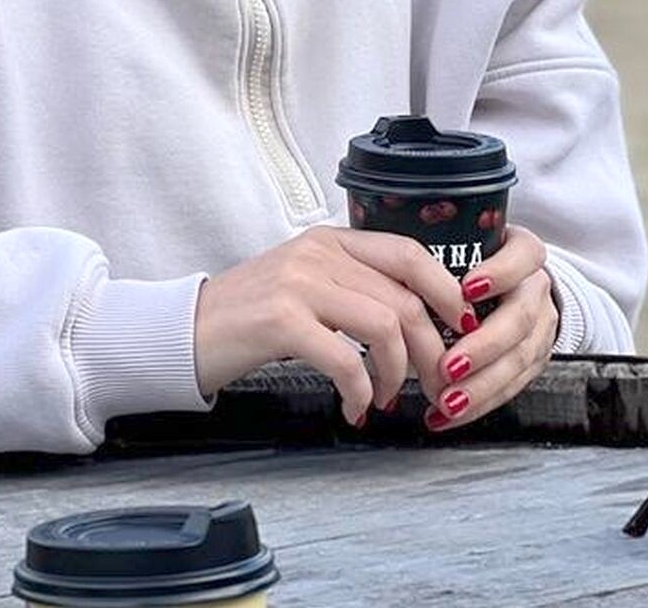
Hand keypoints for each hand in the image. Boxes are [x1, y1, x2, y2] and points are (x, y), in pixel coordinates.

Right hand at [193, 225, 472, 425]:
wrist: (186, 330)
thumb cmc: (250, 316)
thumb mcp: (306, 285)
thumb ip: (353, 288)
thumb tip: (417, 321)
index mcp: (329, 240)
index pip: (408, 251)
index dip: (446, 292)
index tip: (461, 330)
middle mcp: (317, 253)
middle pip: (406, 297)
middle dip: (432, 350)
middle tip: (435, 386)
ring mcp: (298, 283)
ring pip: (385, 325)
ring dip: (397, 374)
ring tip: (386, 398)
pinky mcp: (280, 320)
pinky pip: (345, 359)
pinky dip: (360, 392)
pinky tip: (355, 408)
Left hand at [421, 225, 557, 433]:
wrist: (513, 285)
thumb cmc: (472, 262)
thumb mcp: (462, 245)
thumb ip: (438, 251)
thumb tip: (393, 267)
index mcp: (523, 253)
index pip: (524, 256)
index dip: (499, 274)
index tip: (465, 289)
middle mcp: (536, 291)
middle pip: (519, 319)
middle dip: (483, 347)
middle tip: (448, 366)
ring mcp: (540, 328)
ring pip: (518, 361)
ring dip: (480, 387)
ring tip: (446, 402)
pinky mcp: (535, 361)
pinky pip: (510, 387)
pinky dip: (478, 404)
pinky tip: (448, 415)